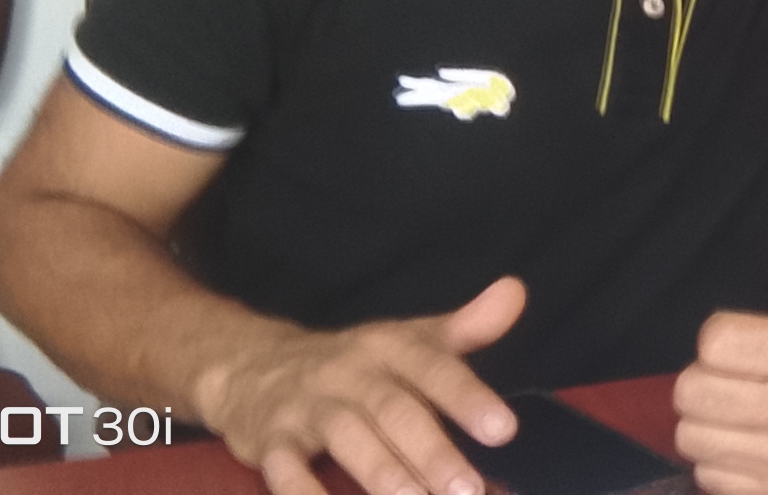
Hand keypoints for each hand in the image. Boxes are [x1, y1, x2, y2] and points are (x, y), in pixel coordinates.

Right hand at [195, 276, 525, 494]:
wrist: (251, 364)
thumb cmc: (352, 364)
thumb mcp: (408, 340)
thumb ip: (466, 328)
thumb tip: (515, 292)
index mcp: (388, 347)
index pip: (434, 368)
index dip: (469, 397)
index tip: (505, 430)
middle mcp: (349, 372)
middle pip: (394, 410)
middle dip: (433, 452)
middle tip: (469, 490)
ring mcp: (307, 406)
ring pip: (347, 436)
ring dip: (383, 472)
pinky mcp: (271, 440)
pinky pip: (285, 467)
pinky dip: (304, 491)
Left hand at [674, 184, 767, 493]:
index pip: (711, 341)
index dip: (725, 336)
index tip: (754, 340)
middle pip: (692, 392)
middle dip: (711, 379)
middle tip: (746, 375)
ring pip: (693, 436)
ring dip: (711, 421)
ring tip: (747, 407)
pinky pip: (709, 476)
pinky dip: (722, 460)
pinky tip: (752, 440)